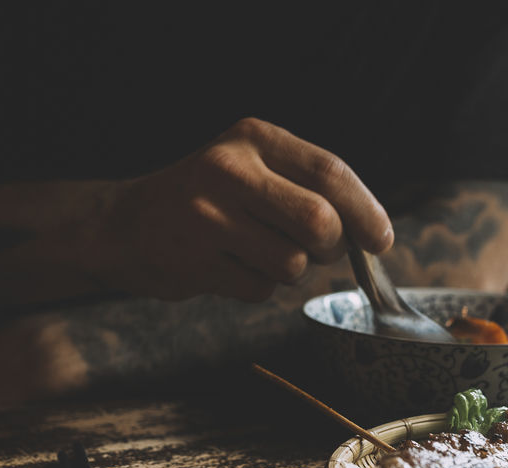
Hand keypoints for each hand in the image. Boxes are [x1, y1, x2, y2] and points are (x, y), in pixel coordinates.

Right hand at [86, 117, 393, 301]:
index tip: (382, 240)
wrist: (124, 225)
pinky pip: (259, 289)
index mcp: (253, 138)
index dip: (366, 211)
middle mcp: (229, 170)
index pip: (329, 173)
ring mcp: (208, 216)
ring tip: (257, 253)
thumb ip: (306, 187)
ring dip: (289, 270)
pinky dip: (256, 287)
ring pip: (292, 262)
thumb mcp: (252, 168)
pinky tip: (228, 267)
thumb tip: (373, 233)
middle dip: (332, 248)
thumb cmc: (207, 200)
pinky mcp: (194, 261)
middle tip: (320, 251)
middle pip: (319, 222)